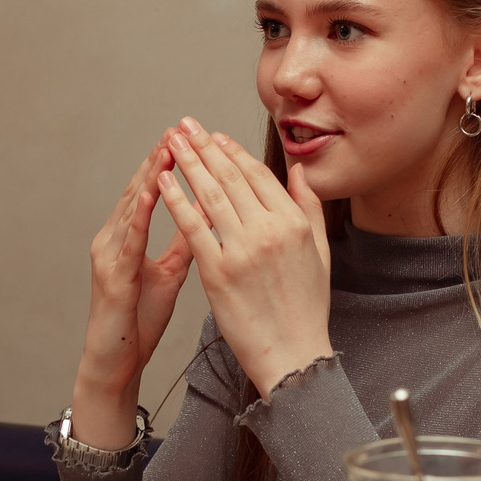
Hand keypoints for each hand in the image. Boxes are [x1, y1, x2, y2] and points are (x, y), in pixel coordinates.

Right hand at [70, 138, 193, 445]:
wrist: (117, 361)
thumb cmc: (140, 320)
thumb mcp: (170, 274)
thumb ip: (185, 243)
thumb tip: (207, 216)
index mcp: (126, 238)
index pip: (148, 191)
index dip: (166, 164)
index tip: (188, 138)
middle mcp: (112, 239)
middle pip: (136, 189)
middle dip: (157, 159)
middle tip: (178, 128)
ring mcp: (108, 255)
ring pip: (129, 207)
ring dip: (148, 176)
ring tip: (168, 149)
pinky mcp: (111, 275)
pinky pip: (127, 240)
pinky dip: (139, 214)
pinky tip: (151, 194)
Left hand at [160, 118, 332, 396]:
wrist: (292, 355)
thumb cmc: (306, 308)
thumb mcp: (319, 252)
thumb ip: (309, 208)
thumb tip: (300, 172)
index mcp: (294, 223)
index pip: (258, 176)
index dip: (233, 153)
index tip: (214, 136)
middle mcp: (269, 230)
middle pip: (230, 178)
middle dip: (204, 147)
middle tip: (185, 125)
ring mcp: (242, 250)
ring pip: (209, 196)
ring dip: (186, 163)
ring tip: (170, 143)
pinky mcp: (217, 271)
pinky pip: (192, 227)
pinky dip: (175, 200)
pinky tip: (161, 180)